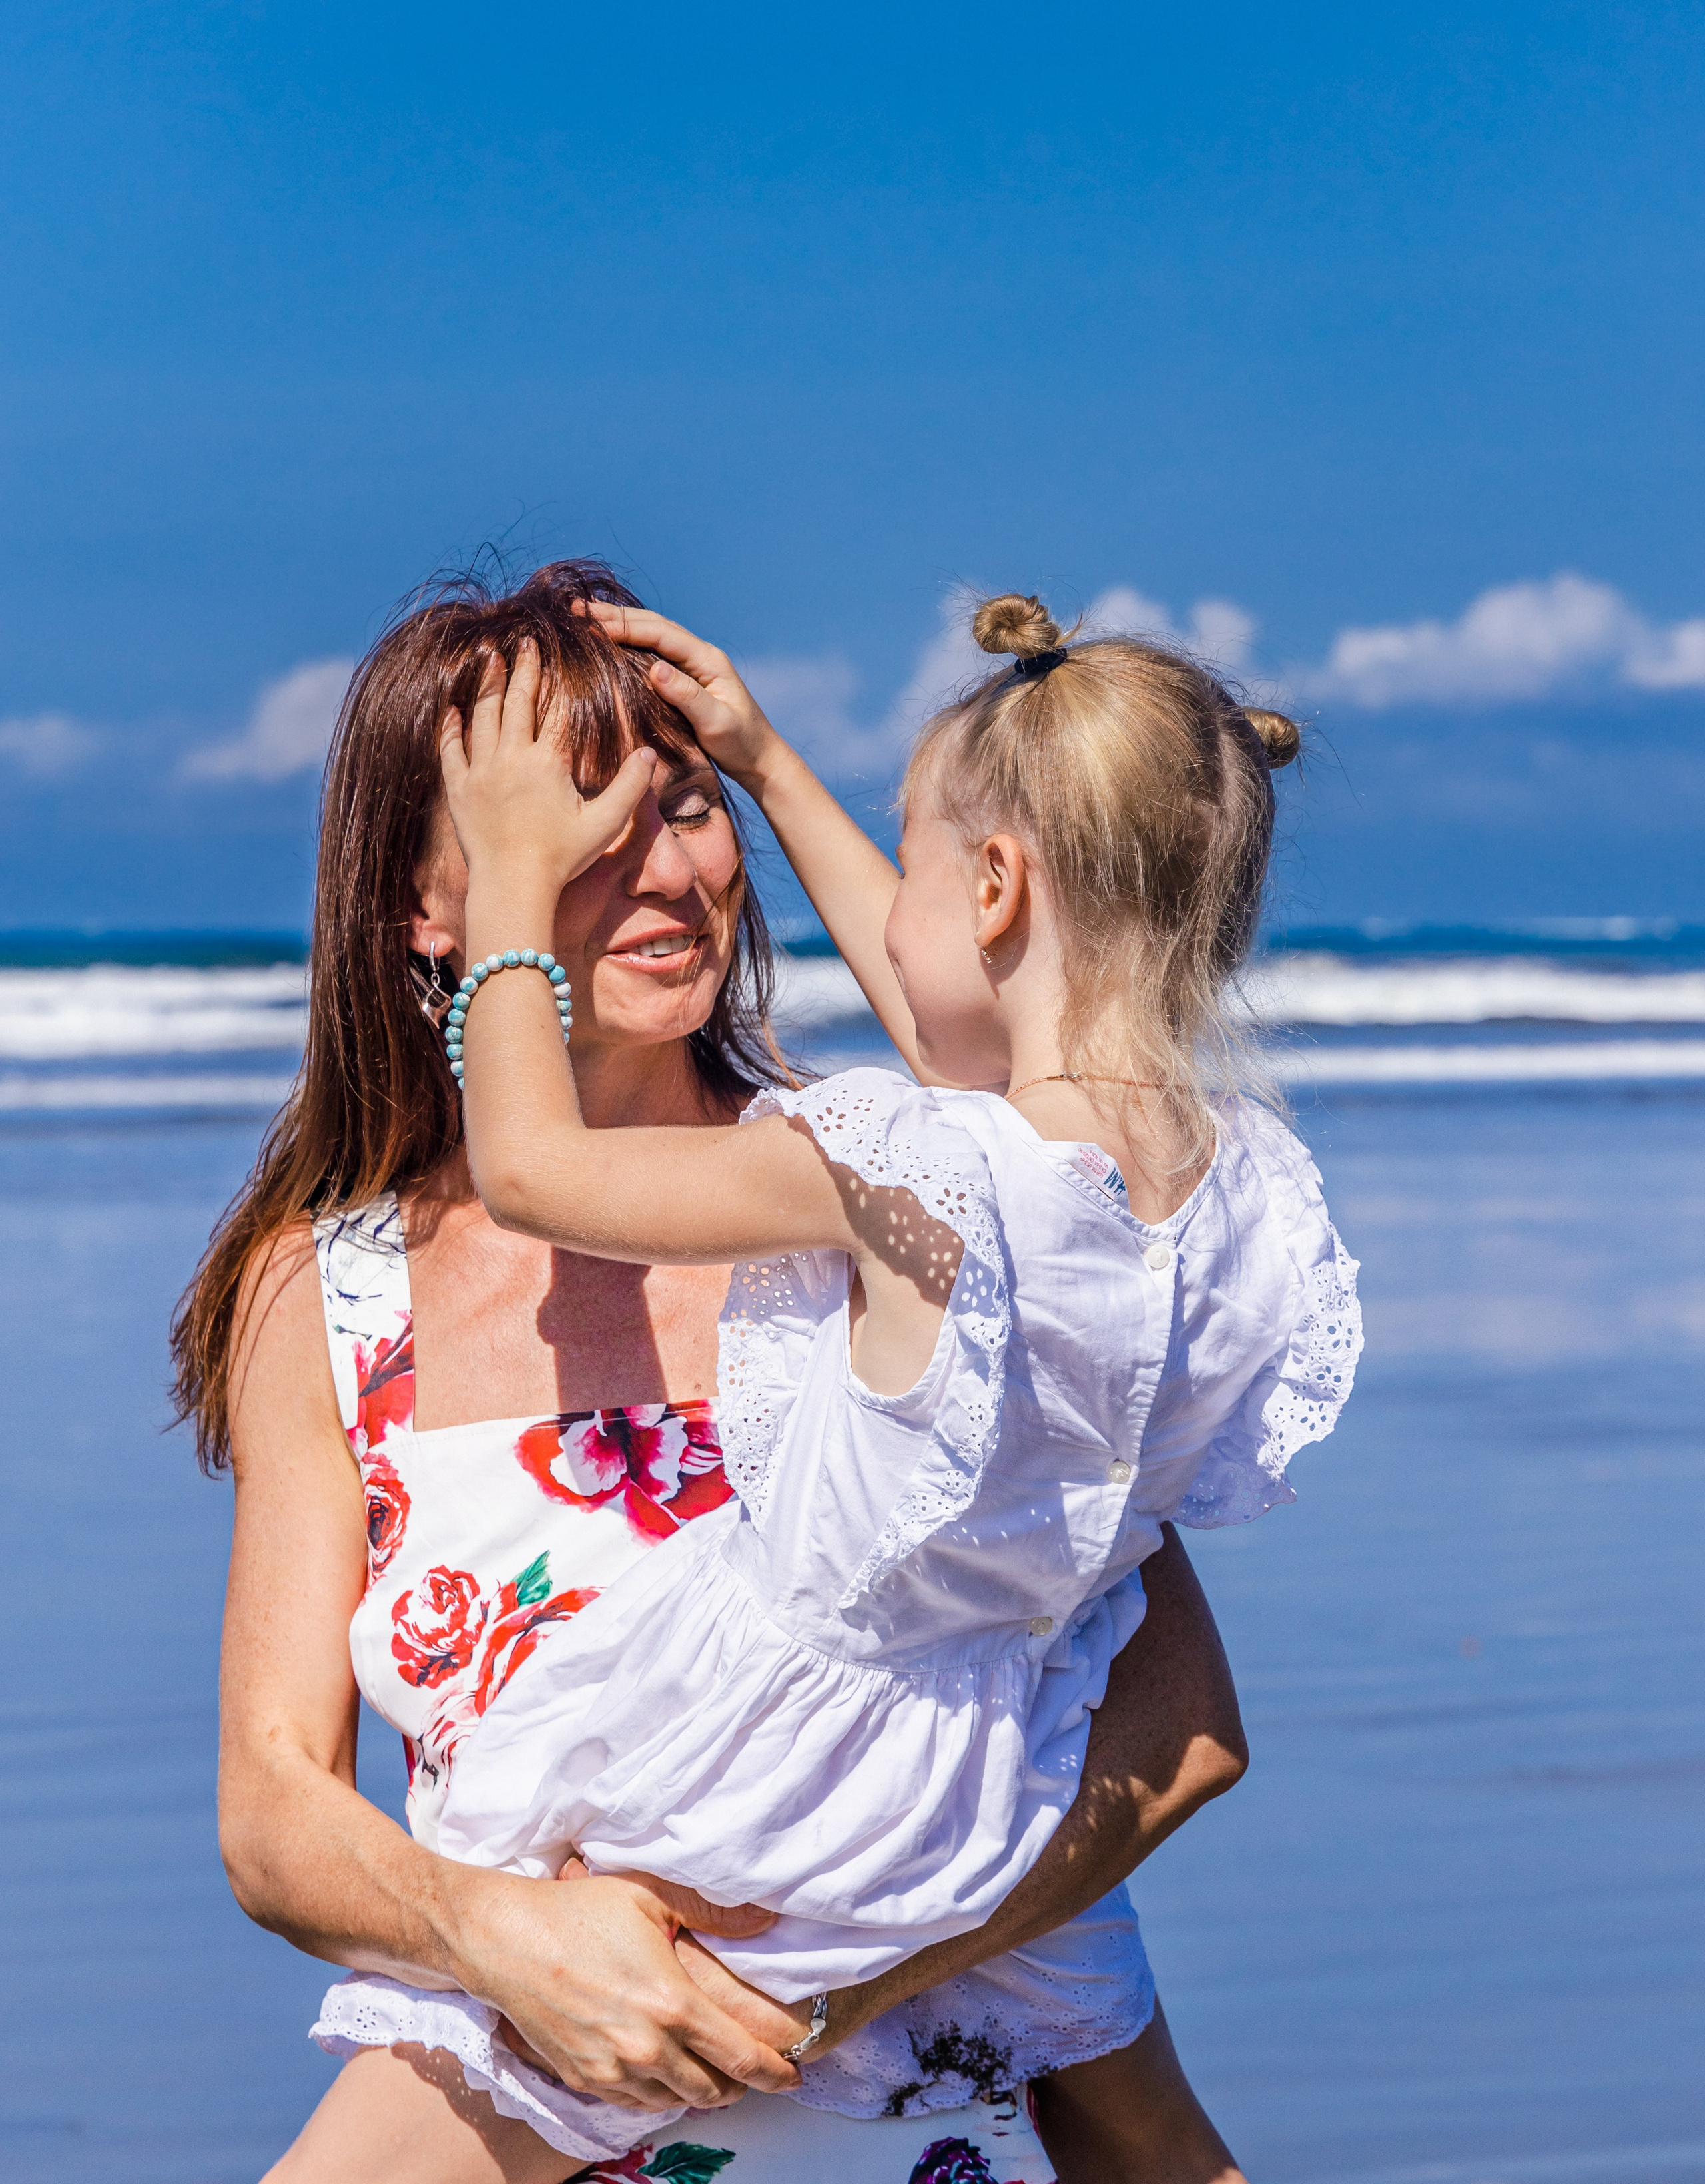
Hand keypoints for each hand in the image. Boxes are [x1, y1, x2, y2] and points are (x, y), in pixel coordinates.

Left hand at [438, 638, 658, 889]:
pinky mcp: (459, 790)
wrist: (513, 886)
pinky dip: (451, 727)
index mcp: (548, 762)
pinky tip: (452, 710)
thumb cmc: (562, 858)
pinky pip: (450, 749)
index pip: (556, 710)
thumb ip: (629, 787)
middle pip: (515, 702)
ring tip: (489, 658)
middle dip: (522, 669)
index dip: (556, 678)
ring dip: (487, 685)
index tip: (555, 653)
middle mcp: (511, 758)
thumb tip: (649, 753)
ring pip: (482, 716)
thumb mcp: (605, 823)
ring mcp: (481, 772)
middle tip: (524, 643)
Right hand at [454, 1866, 800, 2112]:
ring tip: (713, 2072)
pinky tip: (665, 2074)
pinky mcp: (585, 2079)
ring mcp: (613, 2070)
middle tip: (756, 2072)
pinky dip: (661, 2095)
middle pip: (714, 2089)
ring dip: (702, 2091)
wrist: (508, 1941)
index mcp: (672, 2003)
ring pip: (677, 2100)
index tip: (794, 2073)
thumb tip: (766, 1920)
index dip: (775, 2072)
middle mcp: (646, 2047)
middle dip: (743, 2085)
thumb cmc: (578, 1911)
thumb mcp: (651, 1896)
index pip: (741, 2056)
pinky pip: (638, 2104)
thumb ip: (713, 1912)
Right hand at [579, 600, 785, 789]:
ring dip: (621, 624)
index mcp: (708, 660)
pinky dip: (630, 643)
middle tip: (577, 608)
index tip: (593, 621)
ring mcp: (693, 665)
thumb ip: (687, 695)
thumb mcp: (716, 723)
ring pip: (652, 635)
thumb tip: (654, 668)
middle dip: (617, 616)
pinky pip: (653, 652)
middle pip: (654, 626)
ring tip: (586, 617)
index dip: (627, 625)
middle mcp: (700, 656)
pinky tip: (610, 642)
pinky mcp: (687, 679)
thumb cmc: (741, 744)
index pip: (662, 634)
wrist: (760, 760)